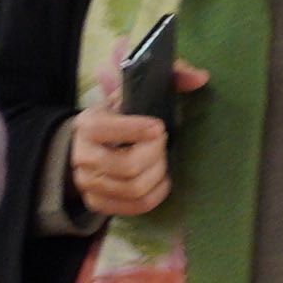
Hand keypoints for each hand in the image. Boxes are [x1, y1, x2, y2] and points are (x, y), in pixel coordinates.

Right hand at [69, 67, 205, 223]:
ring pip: (134, 189)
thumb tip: (201, 77)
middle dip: (155, 155)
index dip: (140, 130)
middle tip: (162, 144)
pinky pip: (134, 207)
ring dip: (158, 176)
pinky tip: (160, 181)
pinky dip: (155, 196)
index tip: (158, 126)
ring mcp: (87, 183)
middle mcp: (82, 156)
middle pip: (128, 166)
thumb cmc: (119, 115)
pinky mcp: (96, 202)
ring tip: (161, 162)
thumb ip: (170, 75)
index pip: (110, 130)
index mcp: (88, 124)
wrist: (87, 144)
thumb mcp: (137, 90)